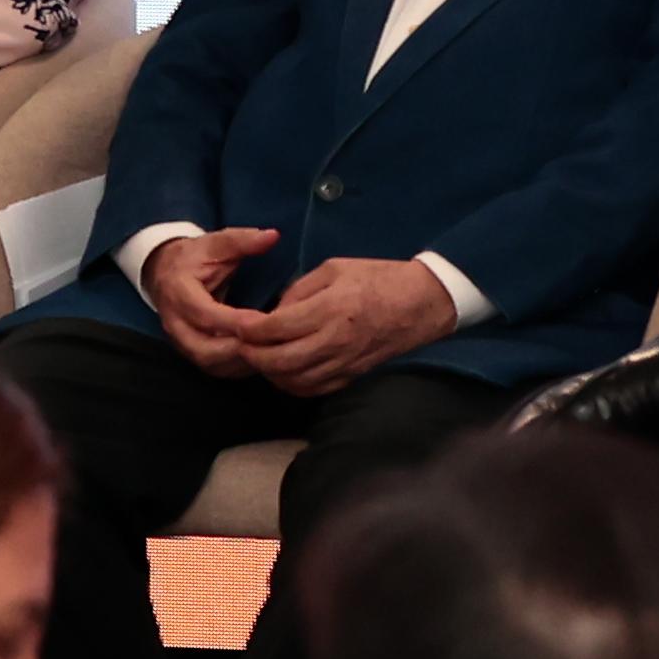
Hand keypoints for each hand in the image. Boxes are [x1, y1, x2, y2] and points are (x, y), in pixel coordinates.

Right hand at [141, 225, 281, 376]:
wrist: (166, 273)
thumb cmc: (195, 258)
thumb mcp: (216, 242)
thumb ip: (242, 240)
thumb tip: (272, 236)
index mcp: (178, 292)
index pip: (205, 314)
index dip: (234, 321)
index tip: (265, 321)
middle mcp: (174, 322)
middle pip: (203, 349)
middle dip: (238, 350)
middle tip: (270, 344)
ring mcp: (180, 341)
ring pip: (208, 363)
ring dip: (240, 362)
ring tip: (269, 353)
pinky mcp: (190, 352)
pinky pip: (213, 368)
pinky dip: (237, 367)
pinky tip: (260, 358)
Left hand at [229, 256, 459, 398]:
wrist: (421, 303)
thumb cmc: (377, 278)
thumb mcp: (334, 269)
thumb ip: (298, 290)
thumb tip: (273, 312)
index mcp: (330, 308)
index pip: (276, 328)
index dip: (249, 329)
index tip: (237, 324)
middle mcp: (335, 340)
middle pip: (279, 360)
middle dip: (252, 355)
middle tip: (241, 345)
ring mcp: (344, 362)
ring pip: (293, 380)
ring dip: (269, 372)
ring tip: (259, 357)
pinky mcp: (351, 375)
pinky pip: (313, 389)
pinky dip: (291, 384)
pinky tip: (283, 372)